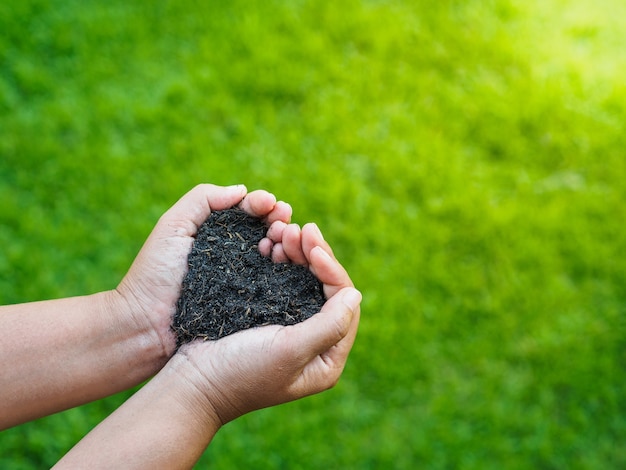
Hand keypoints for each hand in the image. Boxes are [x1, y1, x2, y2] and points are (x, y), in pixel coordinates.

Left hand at [114, 184, 292, 356]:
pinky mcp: (252, 305)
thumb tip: (242, 190)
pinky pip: (274, 284)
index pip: (247, 212)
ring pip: (275, 255)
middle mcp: (235, 255)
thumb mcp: (174, 225)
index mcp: (217, 234)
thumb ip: (203, 199)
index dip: (261, 204)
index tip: (269, 203)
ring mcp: (245, 280)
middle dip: (279, 220)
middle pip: (266, 231)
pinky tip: (284, 258)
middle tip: (284, 218)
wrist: (147, 323)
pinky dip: (284, 268)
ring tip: (284, 236)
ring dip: (285, 241)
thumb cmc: (155, 272)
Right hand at [175, 223, 360, 424]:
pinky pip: (282, 281)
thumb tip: (355, 294)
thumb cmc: (240, 372)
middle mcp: (314, 343)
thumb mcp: (291, 350)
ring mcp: (290, 327)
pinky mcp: (267, 315)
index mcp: (326, 358)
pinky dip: (279, 261)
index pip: (343, 303)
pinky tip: (271, 243)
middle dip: (315, 255)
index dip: (332, 270)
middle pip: (326, 288)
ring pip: (304, 281)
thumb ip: (329, 325)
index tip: (313, 246)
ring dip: (298, 253)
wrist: (191, 381)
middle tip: (301, 228)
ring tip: (284, 231)